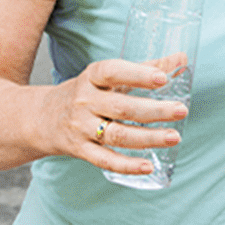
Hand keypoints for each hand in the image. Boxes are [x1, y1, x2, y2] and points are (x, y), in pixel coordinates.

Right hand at [39, 57, 187, 176]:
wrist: (42, 117)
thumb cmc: (87, 93)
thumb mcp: (109, 77)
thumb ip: (146, 68)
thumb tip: (182, 58)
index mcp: (92, 78)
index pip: (113, 72)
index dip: (138, 75)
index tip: (162, 79)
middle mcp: (85, 102)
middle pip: (121, 108)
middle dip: (153, 110)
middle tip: (181, 110)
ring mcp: (82, 128)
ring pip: (117, 135)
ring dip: (148, 138)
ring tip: (174, 137)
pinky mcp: (81, 150)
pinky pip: (105, 160)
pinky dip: (127, 165)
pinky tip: (148, 166)